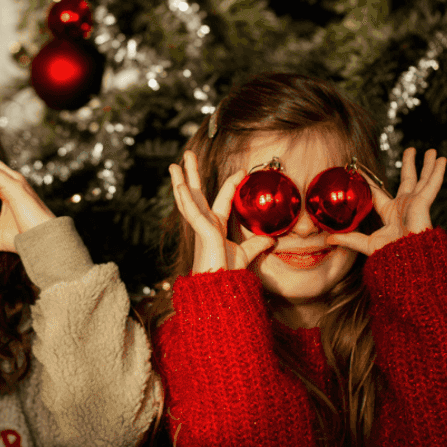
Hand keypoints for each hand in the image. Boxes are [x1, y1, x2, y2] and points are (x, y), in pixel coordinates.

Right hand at [169, 151, 274, 273]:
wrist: (222, 290)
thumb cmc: (229, 274)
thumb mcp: (246, 253)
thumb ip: (257, 244)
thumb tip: (272, 239)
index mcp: (214, 227)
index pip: (221, 200)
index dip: (230, 184)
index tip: (240, 170)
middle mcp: (205, 225)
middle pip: (196, 194)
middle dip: (191, 175)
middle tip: (186, 156)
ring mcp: (200, 228)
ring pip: (188, 200)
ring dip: (181, 181)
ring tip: (174, 164)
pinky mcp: (202, 233)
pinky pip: (192, 213)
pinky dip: (185, 199)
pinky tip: (180, 186)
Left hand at [328, 147, 445, 255]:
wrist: (406, 261)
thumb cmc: (389, 256)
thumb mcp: (365, 244)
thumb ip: (348, 239)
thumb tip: (328, 239)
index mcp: (390, 213)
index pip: (378, 193)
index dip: (369, 182)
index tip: (359, 170)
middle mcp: (404, 206)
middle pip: (408, 180)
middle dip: (411, 165)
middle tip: (411, 150)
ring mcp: (415, 204)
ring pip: (423, 179)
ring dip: (428, 164)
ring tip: (433, 151)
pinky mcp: (423, 204)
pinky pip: (432, 185)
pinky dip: (437, 172)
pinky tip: (443, 160)